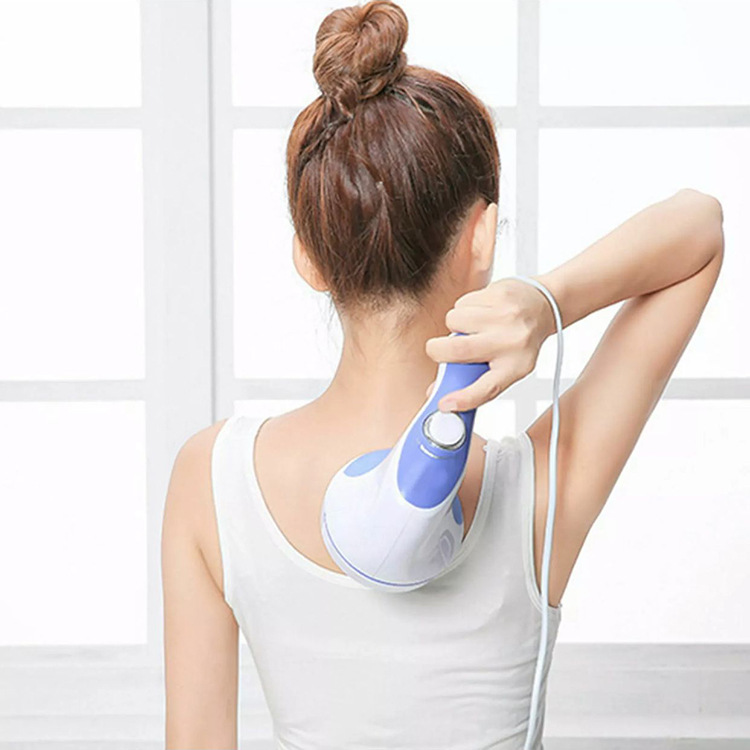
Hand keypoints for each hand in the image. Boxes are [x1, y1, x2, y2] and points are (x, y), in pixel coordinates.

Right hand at [424, 277, 555, 411]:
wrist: (545, 306)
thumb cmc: (520, 341)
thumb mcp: (505, 366)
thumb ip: (474, 381)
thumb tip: (439, 394)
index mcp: (515, 367)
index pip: (488, 389)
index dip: (463, 399)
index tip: (444, 404)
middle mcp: (512, 343)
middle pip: (458, 350)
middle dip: (437, 349)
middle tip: (438, 349)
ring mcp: (505, 316)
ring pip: (453, 321)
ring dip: (454, 324)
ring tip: (472, 326)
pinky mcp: (499, 295)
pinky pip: (461, 303)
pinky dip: (464, 308)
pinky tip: (479, 310)